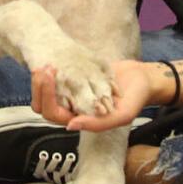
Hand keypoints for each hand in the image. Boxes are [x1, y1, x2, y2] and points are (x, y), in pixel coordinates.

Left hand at [32, 59, 155, 131]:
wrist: (142, 78)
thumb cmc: (135, 99)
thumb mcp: (121, 115)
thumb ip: (97, 124)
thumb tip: (69, 125)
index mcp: (81, 120)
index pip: (53, 114)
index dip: (46, 96)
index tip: (49, 74)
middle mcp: (74, 108)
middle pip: (44, 104)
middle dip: (40, 85)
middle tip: (43, 67)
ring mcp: (73, 93)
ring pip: (48, 91)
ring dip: (43, 79)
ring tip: (47, 62)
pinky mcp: (76, 79)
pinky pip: (58, 78)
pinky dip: (53, 71)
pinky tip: (54, 58)